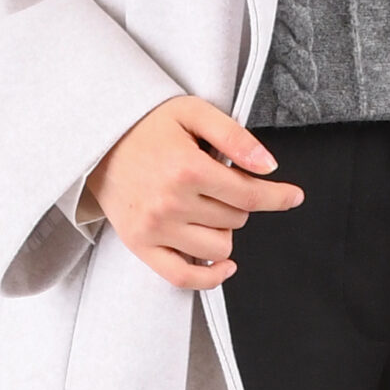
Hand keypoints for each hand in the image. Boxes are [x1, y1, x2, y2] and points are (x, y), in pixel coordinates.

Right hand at [82, 93, 301, 290]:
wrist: (96, 140)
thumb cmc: (146, 125)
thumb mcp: (192, 112)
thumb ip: (234, 136)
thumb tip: (269, 166)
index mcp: (187, 168)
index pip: (249, 194)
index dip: (277, 196)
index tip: (293, 197)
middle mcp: (171, 203)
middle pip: (236, 219)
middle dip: (237, 202)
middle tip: (216, 183)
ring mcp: (154, 229)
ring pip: (219, 249)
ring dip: (223, 230)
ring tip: (205, 208)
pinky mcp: (140, 246)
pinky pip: (184, 278)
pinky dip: (210, 277)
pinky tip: (223, 266)